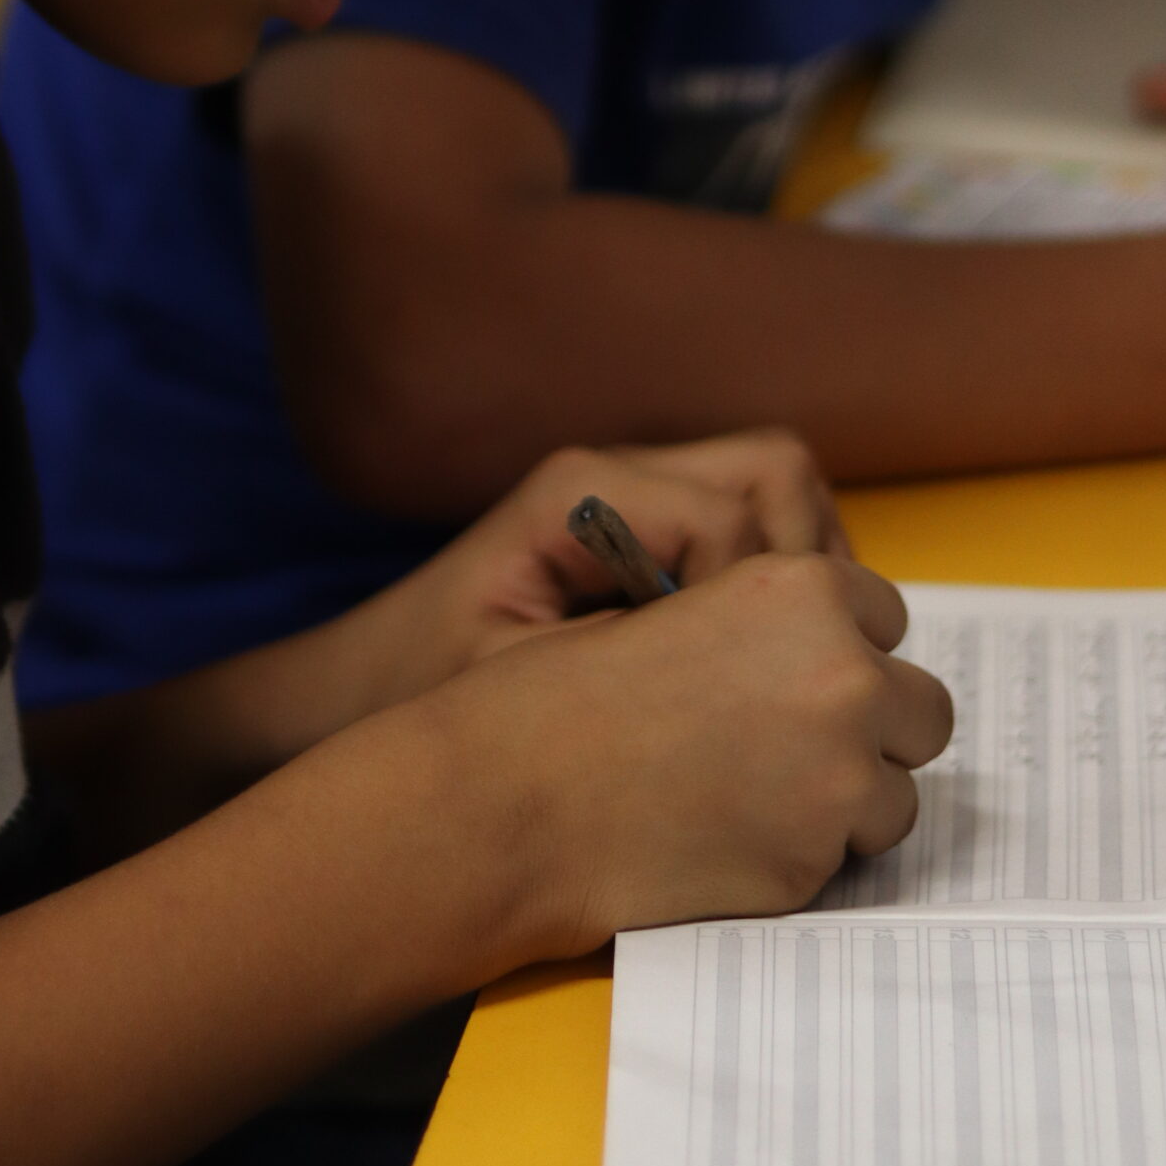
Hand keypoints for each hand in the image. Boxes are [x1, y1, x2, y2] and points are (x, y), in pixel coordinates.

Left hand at [372, 432, 846, 705]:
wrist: (363, 692)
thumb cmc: (430, 694)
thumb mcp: (522, 690)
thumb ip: (631, 664)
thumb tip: (748, 666)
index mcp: (583, 496)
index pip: (731, 522)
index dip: (755, 605)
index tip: (736, 685)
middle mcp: (616, 472)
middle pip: (777, 471)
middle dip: (803, 562)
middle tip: (782, 657)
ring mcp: (635, 489)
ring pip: (777, 487)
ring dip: (798, 567)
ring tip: (773, 657)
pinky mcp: (644, 521)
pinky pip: (748, 522)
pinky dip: (771, 577)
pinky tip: (744, 656)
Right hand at [410, 552, 952, 964]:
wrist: (510, 802)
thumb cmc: (565, 698)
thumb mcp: (675, 609)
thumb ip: (767, 625)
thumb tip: (829, 654)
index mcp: (802, 592)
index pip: (885, 615)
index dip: (843, 645)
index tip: (798, 672)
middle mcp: (841, 677)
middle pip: (922, 709)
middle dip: (875, 727)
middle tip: (795, 744)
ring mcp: (839, 779)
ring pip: (896, 796)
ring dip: (847, 799)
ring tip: (752, 796)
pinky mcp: (816, 865)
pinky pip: (845, 859)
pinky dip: (804, 852)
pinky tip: (728, 838)